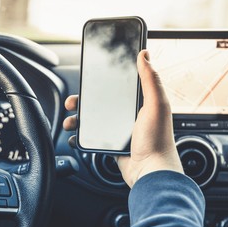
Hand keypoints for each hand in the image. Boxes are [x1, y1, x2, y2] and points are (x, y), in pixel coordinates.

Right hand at [63, 50, 182, 187]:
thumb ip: (151, 79)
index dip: (101, 80)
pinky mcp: (112, 144)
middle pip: (100, 101)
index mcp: (139, 102)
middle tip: (72, 101)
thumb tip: (144, 54)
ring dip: (78, 118)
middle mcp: (128, 113)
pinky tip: (75, 135)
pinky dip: (81, 135)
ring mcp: (119, 129)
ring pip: (92, 118)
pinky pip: (92, 136)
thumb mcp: (157, 105)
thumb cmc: (158, 140)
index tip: (87, 77)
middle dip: (82, 100)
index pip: (118, 85)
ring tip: (70, 121)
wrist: (150, 172)